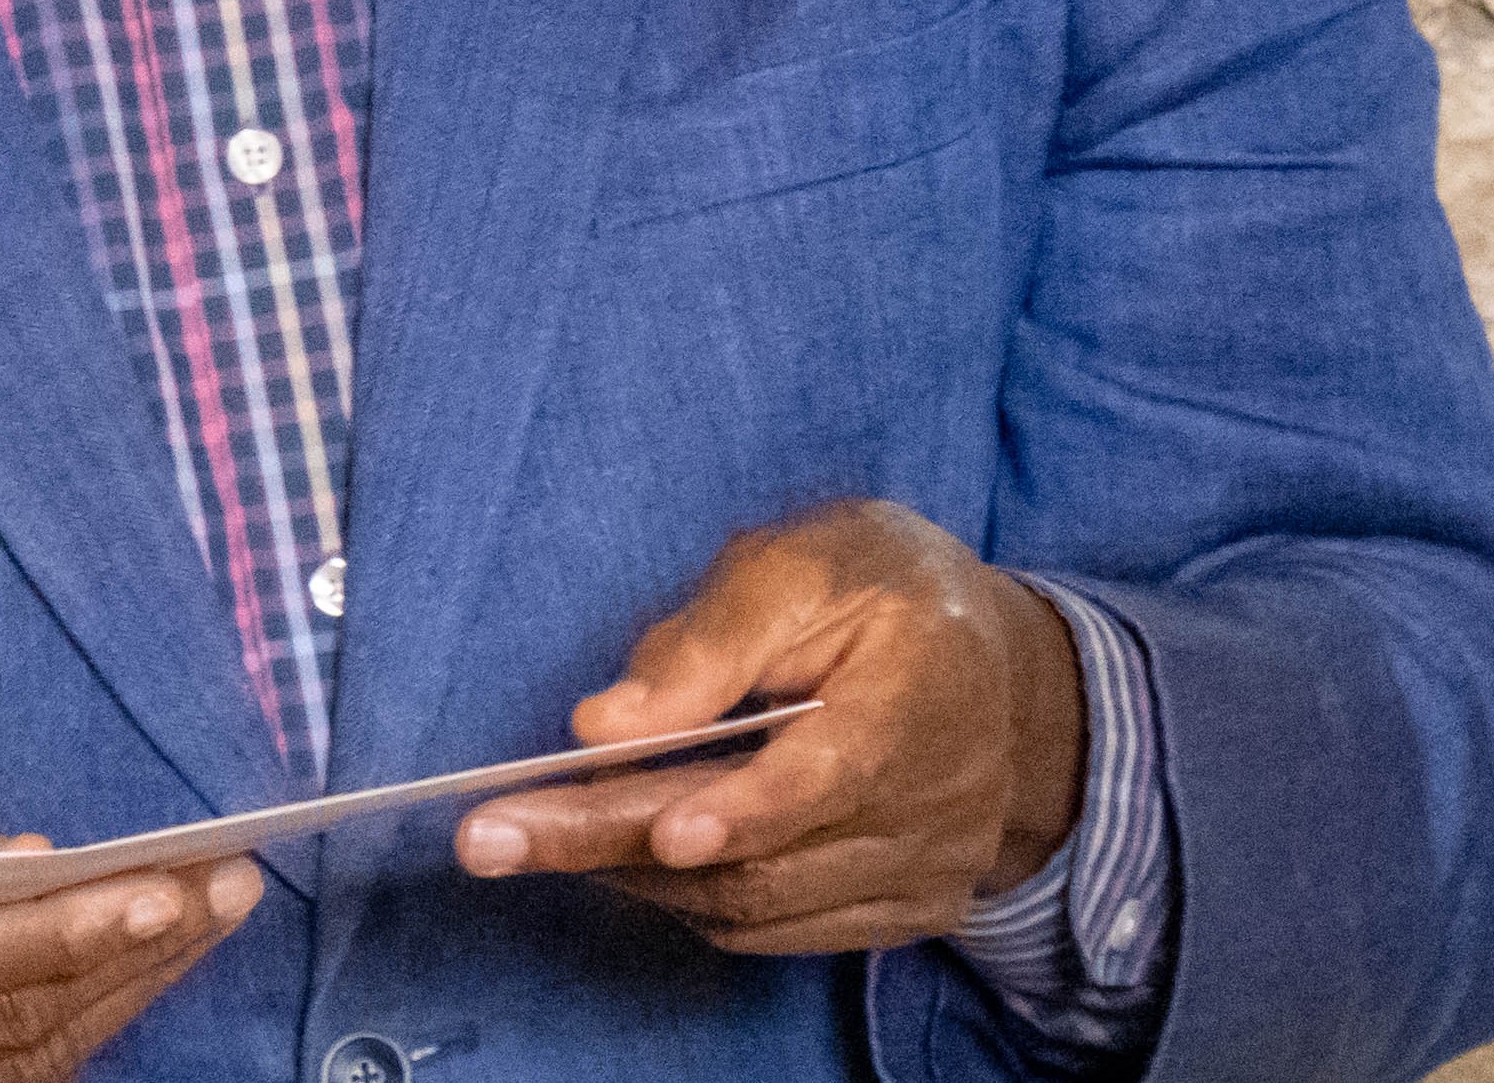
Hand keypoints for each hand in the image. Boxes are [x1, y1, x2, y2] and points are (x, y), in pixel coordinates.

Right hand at [0, 795, 255, 1082]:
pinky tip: (147, 969)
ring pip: (30, 1059)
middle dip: (126, 951)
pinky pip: (21, 1082)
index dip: (52, 933)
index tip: (153, 887)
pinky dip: (93, 1024)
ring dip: (132, 987)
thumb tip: (20, 851)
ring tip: (211, 912)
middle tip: (222, 886)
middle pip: (4, 1018)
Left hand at [450, 499, 1082, 955]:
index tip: (661, 830)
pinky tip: (629, 855)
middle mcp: (935, 804)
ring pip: (759, 906)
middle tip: (488, 840)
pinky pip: (780, 930)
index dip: (741, 810)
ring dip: (636, 876)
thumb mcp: (804, 562)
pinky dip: (693, 898)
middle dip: (611, 847)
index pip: (825, 778)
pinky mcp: (907, 910)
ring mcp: (926, 869)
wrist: (1005, 671)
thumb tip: (607, 724)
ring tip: (535, 830)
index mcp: (919, 694)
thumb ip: (709, 637)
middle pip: (761, 856)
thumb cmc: (883, 591)